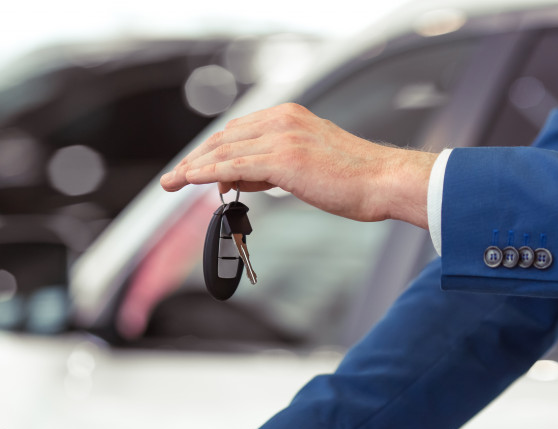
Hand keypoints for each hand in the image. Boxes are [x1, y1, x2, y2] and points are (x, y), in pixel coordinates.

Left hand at [160, 103, 435, 227]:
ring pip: (225, 150)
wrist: (384, 181)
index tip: (193, 166)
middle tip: (173, 177)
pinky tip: (191, 180)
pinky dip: (207, 172)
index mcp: (291, 116)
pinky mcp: (283, 159)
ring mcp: (282, 138)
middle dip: (196, 158)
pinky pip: (234, 165)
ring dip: (194, 166)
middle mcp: (283, 120)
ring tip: (173, 181)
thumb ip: (271, 169)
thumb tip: (237, 180)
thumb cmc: (355, 180)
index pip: (239, 131)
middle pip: (226, 137)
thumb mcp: (307, 168)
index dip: (211, 150)